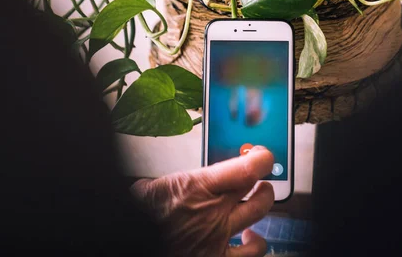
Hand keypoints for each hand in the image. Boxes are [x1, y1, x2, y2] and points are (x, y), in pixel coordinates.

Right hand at [131, 146, 274, 256]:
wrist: (138, 239)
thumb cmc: (144, 216)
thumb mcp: (154, 186)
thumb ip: (177, 178)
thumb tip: (178, 169)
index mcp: (200, 187)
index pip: (249, 168)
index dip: (262, 159)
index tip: (260, 155)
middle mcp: (215, 212)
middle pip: (257, 189)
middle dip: (262, 180)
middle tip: (259, 177)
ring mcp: (219, 236)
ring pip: (259, 214)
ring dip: (262, 204)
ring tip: (259, 199)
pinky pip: (249, 253)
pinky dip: (254, 245)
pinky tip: (250, 239)